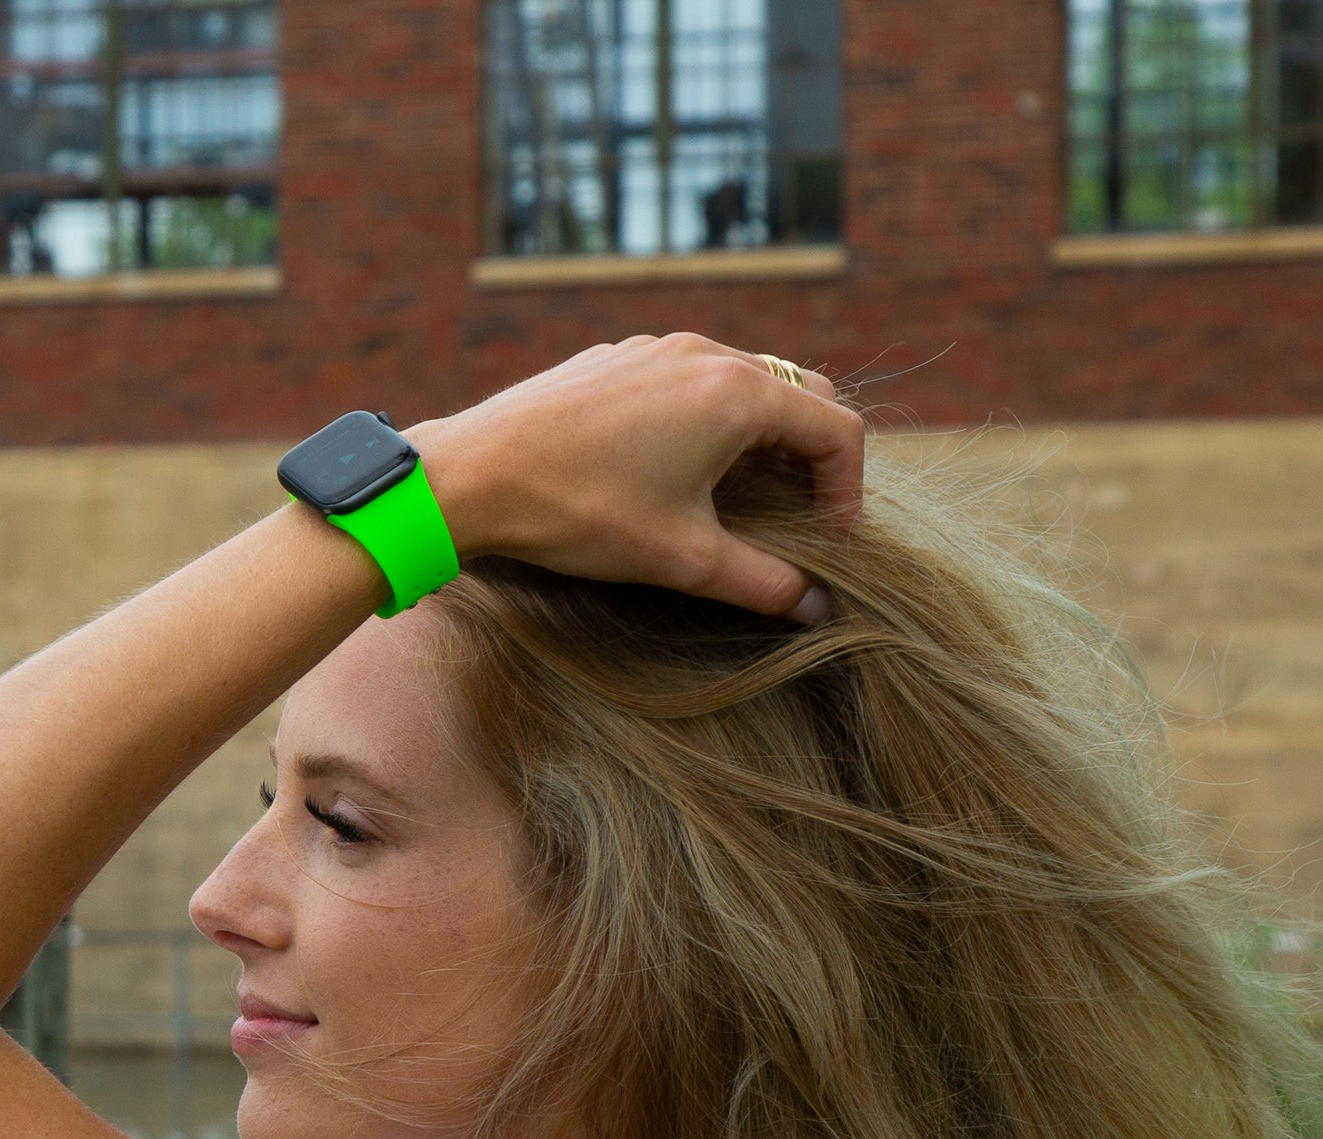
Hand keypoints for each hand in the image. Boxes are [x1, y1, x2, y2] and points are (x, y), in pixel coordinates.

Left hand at [409, 334, 863, 621]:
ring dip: (761, 438)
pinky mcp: (615, 359)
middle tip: (800, 518)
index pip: (836, 430)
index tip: (831, 543)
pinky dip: (709, 420)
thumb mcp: (684, 560)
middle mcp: (704, 353)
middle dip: (811, 457)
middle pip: (799, 393)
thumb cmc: (581, 514)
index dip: (848, 492)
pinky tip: (678, 471)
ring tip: (744, 499)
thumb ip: (762, 582)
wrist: (474, 475)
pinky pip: (687, 379)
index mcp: (736, 393)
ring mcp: (655, 349)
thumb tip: (814, 606)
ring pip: (742, 381)